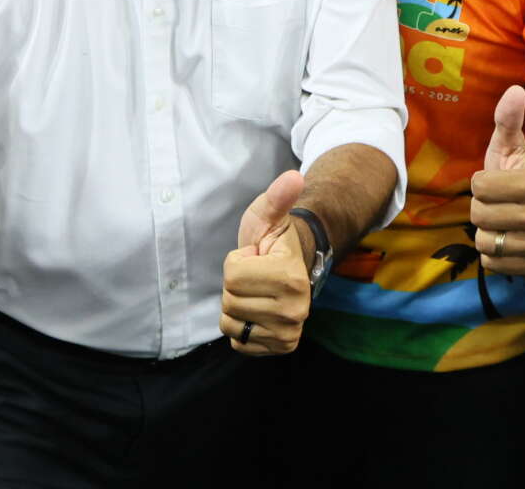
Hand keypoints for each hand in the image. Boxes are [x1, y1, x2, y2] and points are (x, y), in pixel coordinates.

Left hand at [221, 170, 309, 355]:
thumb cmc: (273, 240)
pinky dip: (240, 327)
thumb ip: (277, 197)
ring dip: (236, 306)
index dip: (237, 261)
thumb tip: (294, 176)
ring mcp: (288, 332)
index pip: (231, 276)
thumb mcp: (269, 215)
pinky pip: (238, 341)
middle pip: (230, 301)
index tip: (257, 256)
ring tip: (257, 291)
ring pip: (231, 323)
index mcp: (291, 278)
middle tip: (256, 275)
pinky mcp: (280, 347)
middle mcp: (295, 311)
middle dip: (235, 285)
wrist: (289, 266)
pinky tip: (256, 311)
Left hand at [468, 85, 524, 275]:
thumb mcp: (510, 147)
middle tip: (497, 204)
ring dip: (486, 233)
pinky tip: (506, 241)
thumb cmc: (520, 176)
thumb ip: (507, 120)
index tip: (494, 181)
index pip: (480, 186)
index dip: (480, 183)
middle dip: (481, 208)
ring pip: (486, 244)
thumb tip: (514, 89)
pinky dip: (492, 255)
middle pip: (480, 216)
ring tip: (502, 223)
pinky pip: (494, 265)